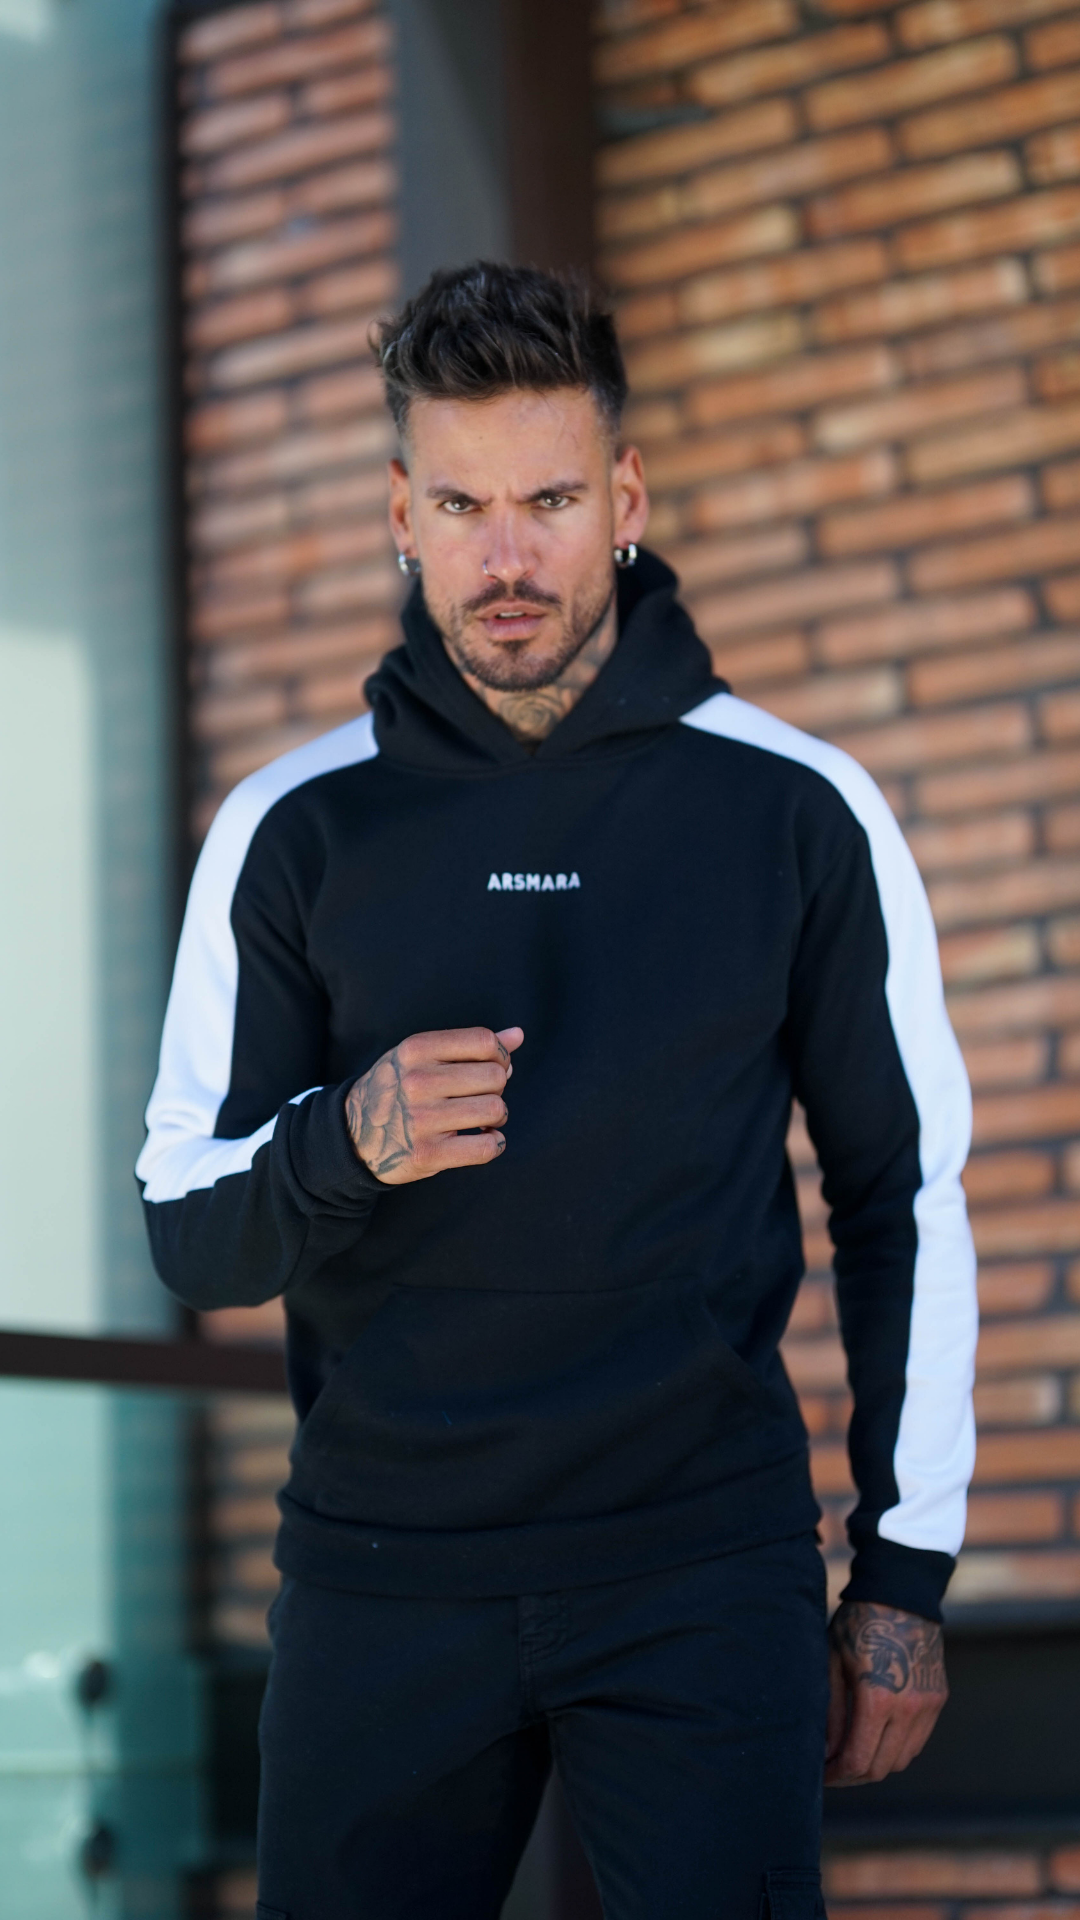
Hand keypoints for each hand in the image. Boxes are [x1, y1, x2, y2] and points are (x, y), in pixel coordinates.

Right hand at [345, 1026, 523, 1184]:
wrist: (351, 1134)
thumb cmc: (397, 1088)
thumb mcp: (421, 1056)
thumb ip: (470, 1045)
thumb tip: (518, 1034)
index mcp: (416, 1049)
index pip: (484, 1041)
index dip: (499, 1056)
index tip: (491, 1068)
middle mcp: (418, 1081)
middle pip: (495, 1076)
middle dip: (497, 1088)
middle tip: (479, 1097)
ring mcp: (421, 1119)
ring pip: (495, 1110)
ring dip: (497, 1117)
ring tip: (481, 1120)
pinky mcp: (427, 1154)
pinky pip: (487, 1147)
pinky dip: (494, 1143)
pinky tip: (482, 1140)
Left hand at [825, 1600, 947, 1786]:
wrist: (900, 1593)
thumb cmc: (858, 1624)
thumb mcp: (833, 1662)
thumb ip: (831, 1712)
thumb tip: (826, 1753)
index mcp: (879, 1699)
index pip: (859, 1760)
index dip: (838, 1775)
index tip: (822, 1776)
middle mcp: (910, 1709)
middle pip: (882, 1768)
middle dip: (854, 1776)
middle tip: (833, 1770)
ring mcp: (929, 1705)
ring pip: (903, 1759)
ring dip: (877, 1765)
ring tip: (853, 1755)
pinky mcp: (938, 1699)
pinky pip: (918, 1740)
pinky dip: (897, 1748)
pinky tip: (876, 1737)